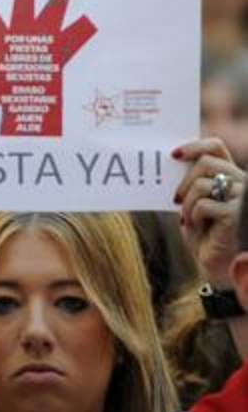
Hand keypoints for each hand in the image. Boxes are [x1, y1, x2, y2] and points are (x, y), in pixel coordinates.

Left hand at [173, 138, 244, 287]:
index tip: (173, 154)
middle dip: (184, 182)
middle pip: (205, 162)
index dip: (195, 145)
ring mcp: (242, 198)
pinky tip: (198, 227)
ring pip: (201, 184)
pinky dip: (193, 216)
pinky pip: (203, 205)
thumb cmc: (204, 235)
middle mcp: (241, 183)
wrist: (215, 266)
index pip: (217, 147)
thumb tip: (171, 161)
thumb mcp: (193, 204)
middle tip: (176, 200)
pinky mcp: (236, 214)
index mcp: (231, 176)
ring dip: (187, 204)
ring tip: (190, 219)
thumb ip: (190, 184)